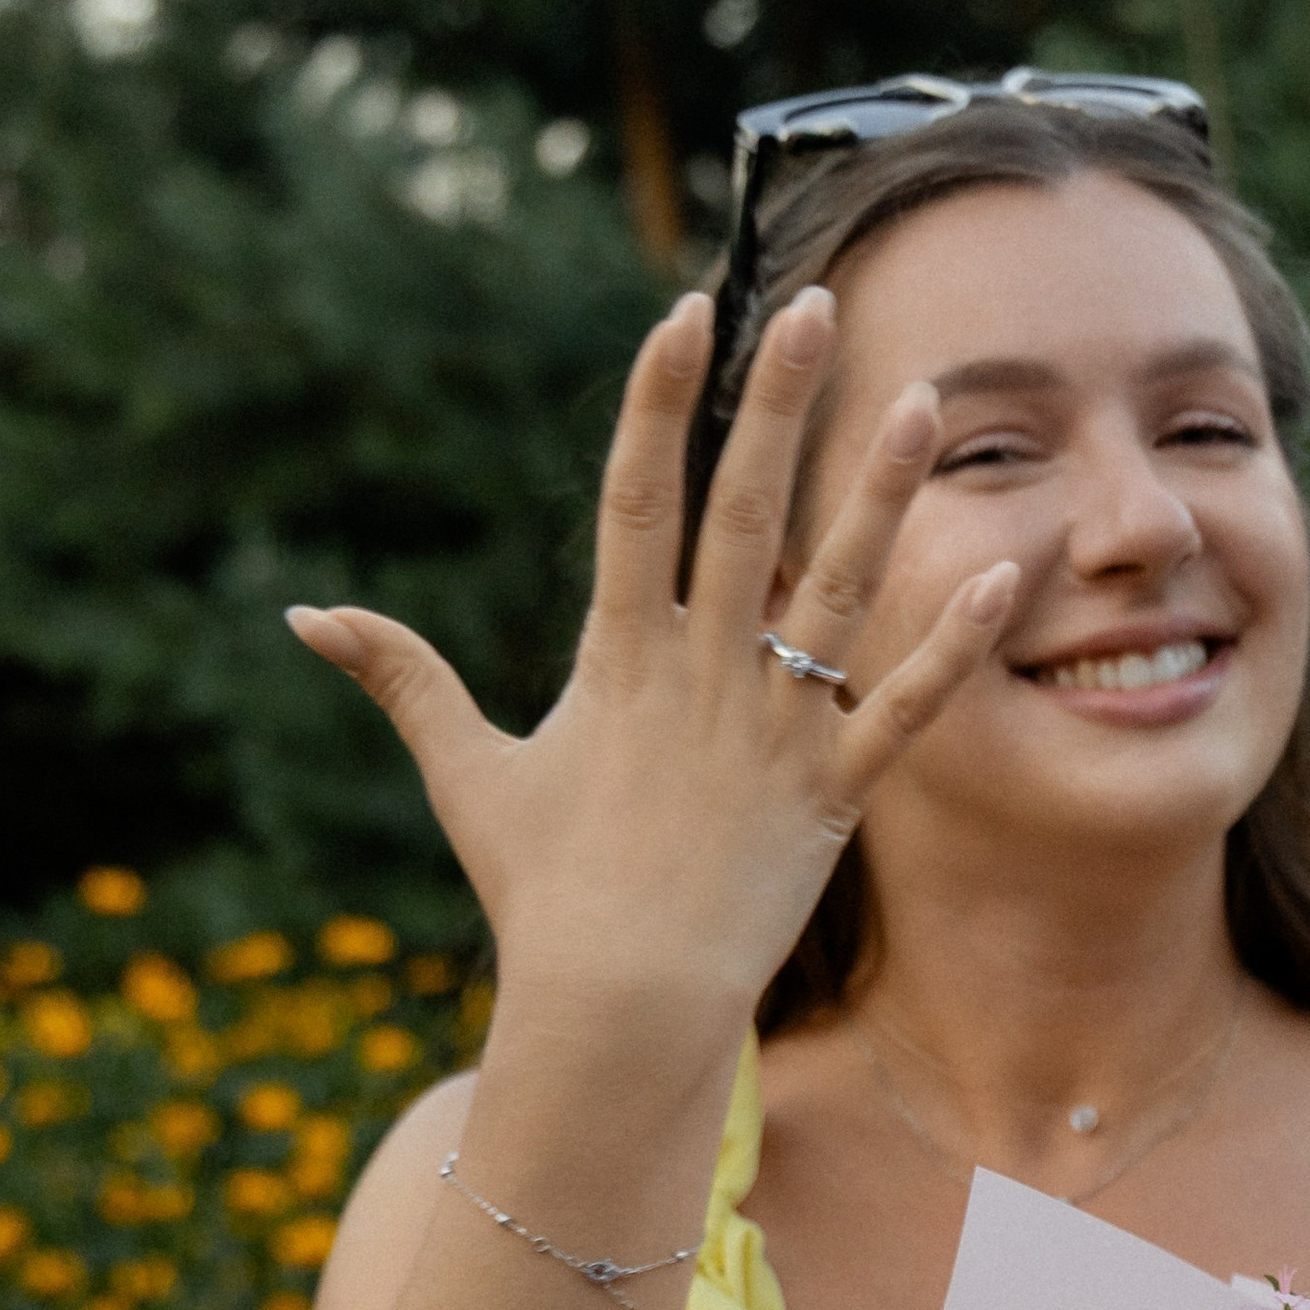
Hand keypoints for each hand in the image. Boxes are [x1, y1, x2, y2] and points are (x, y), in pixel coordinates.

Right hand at [286, 286, 1015, 1026]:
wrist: (619, 1003)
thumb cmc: (542, 893)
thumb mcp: (468, 774)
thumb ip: (403, 679)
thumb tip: (306, 615)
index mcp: (620, 655)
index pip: (640, 496)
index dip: (662, 397)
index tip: (689, 307)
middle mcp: (704, 673)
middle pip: (747, 511)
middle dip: (781, 402)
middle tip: (820, 306)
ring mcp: (774, 731)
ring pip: (840, 590)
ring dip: (882, 492)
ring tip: (924, 397)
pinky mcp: (834, 794)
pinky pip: (904, 708)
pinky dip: (953, 647)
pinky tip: (1003, 577)